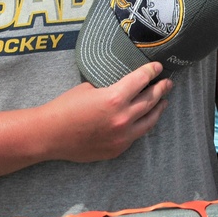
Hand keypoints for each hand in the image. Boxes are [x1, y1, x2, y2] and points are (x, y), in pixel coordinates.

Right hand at [42, 63, 172, 162]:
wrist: (50, 135)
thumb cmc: (66, 107)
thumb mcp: (90, 87)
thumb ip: (111, 86)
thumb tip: (126, 81)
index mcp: (115, 98)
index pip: (142, 80)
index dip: (152, 71)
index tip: (158, 66)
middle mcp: (122, 118)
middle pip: (150, 100)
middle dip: (161, 88)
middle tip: (167, 82)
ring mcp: (121, 137)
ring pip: (149, 121)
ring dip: (158, 108)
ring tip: (164, 100)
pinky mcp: (117, 149)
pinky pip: (136, 135)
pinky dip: (143, 124)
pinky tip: (146, 118)